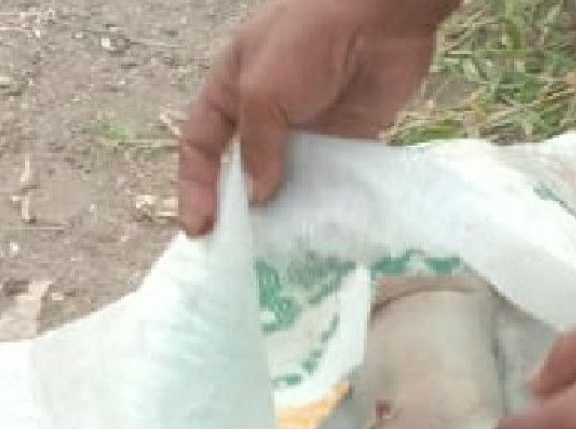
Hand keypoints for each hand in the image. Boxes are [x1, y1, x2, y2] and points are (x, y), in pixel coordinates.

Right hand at [178, 0, 455, 234]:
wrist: (380, 17)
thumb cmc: (308, 40)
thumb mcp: (263, 92)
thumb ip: (256, 148)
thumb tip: (256, 199)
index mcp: (231, 91)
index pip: (202, 147)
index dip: (195, 187)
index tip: (199, 229)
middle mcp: (266, 114)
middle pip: (245, 171)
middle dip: (242, 213)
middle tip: (241, 256)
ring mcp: (308, 130)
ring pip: (289, 183)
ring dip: (287, 216)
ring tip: (283, 257)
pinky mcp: (348, 141)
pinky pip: (331, 182)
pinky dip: (326, 206)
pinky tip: (323, 235)